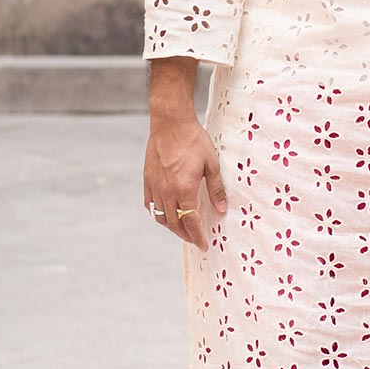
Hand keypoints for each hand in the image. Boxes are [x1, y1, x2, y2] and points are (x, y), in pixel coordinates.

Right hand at [143, 112, 227, 250]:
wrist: (170, 123)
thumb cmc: (193, 140)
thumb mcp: (212, 164)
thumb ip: (216, 189)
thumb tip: (221, 209)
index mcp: (184, 189)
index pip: (190, 221)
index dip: (197, 236)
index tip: (203, 246)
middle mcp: (166, 191)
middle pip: (175, 223)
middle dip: (186, 235)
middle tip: (196, 240)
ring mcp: (154, 186)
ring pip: (161, 216)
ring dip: (172, 226)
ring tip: (183, 230)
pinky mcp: (147, 179)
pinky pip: (150, 204)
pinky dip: (158, 213)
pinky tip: (166, 214)